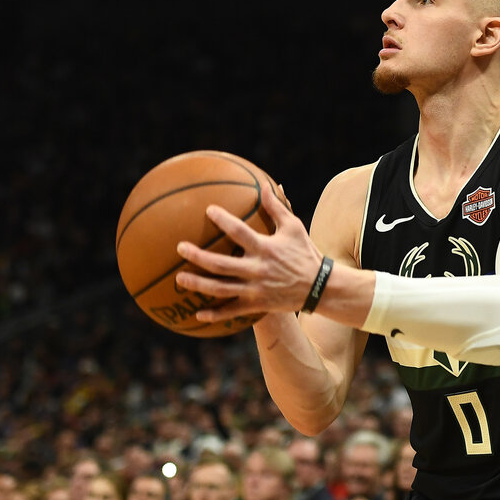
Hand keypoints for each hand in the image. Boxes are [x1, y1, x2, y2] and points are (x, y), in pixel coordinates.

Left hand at [175, 183, 323, 319]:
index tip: (208, 210)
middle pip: (221, 264)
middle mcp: (257, 269)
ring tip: (179, 279)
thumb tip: (266, 184)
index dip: (223, 220)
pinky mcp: (258, 305)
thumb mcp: (294, 227)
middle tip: (180, 248)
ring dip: (198, 285)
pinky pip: (233, 311)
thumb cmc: (305, 253)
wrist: (320, 287)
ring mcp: (256, 289)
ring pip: (221, 289)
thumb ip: (277, 207)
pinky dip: (215, 314)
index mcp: (265, 248)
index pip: (240, 232)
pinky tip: (198, 315)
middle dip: (198, 257)